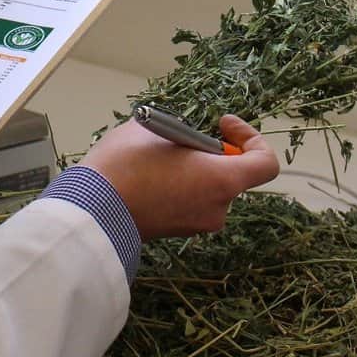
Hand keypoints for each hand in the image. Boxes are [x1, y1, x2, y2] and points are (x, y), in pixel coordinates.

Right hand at [81, 115, 278, 240]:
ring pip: (208, 188)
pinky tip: (149, 175)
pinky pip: (190, 202)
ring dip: (192, 169)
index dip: (251, 138)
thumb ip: (180, 130)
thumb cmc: (124, 167)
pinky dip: (179, 186)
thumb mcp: (153, 128)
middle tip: (181, 138)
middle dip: (210, 152)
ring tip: (157, 155)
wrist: (92, 211)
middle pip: (232, 174)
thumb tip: (180, 135)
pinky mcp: (177, 231)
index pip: (265, 164)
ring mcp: (197, 224)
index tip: (223, 125)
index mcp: (221, 180)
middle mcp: (217, 207)